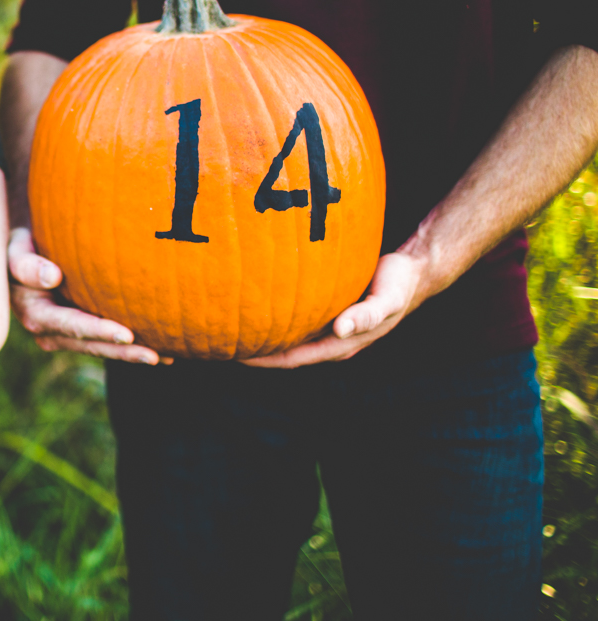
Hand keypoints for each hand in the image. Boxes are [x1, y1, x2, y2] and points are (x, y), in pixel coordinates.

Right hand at [7, 227, 162, 364]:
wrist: (20, 257)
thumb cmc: (20, 248)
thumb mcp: (14, 251)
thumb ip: (26, 264)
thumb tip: (53, 277)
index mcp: (35, 314)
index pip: (72, 325)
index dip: (99, 331)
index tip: (127, 334)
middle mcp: (49, 332)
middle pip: (92, 345)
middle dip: (123, 352)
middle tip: (156, 356)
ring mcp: (65, 336)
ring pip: (102, 348)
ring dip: (131, 354)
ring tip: (166, 358)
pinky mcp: (78, 333)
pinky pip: (105, 342)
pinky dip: (130, 346)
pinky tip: (161, 350)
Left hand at [242, 249, 430, 368]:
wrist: (413, 271)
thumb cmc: (399, 284)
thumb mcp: (387, 299)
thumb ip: (366, 315)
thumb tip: (341, 330)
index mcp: (340, 345)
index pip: (292, 359)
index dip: (262, 359)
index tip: (232, 354)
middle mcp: (330, 341)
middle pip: (284, 353)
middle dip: (254, 351)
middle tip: (218, 343)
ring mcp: (327, 329)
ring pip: (287, 337)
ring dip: (262, 335)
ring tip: (228, 327)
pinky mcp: (326, 312)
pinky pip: (294, 320)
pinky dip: (274, 317)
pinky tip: (254, 303)